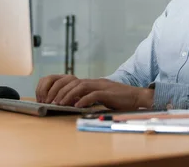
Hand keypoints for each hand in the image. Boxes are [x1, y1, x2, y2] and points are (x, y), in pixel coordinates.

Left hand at [36, 75, 152, 109]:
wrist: (136, 97)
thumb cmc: (119, 99)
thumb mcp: (101, 96)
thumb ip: (89, 97)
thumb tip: (75, 102)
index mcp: (93, 82)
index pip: (73, 81)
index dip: (60, 88)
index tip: (52, 97)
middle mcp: (96, 82)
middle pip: (73, 82)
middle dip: (60, 91)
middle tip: (51, 101)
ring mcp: (102, 86)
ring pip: (80, 87)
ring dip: (68, 95)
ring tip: (60, 103)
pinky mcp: (108, 93)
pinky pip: (93, 95)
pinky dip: (84, 100)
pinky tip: (77, 106)